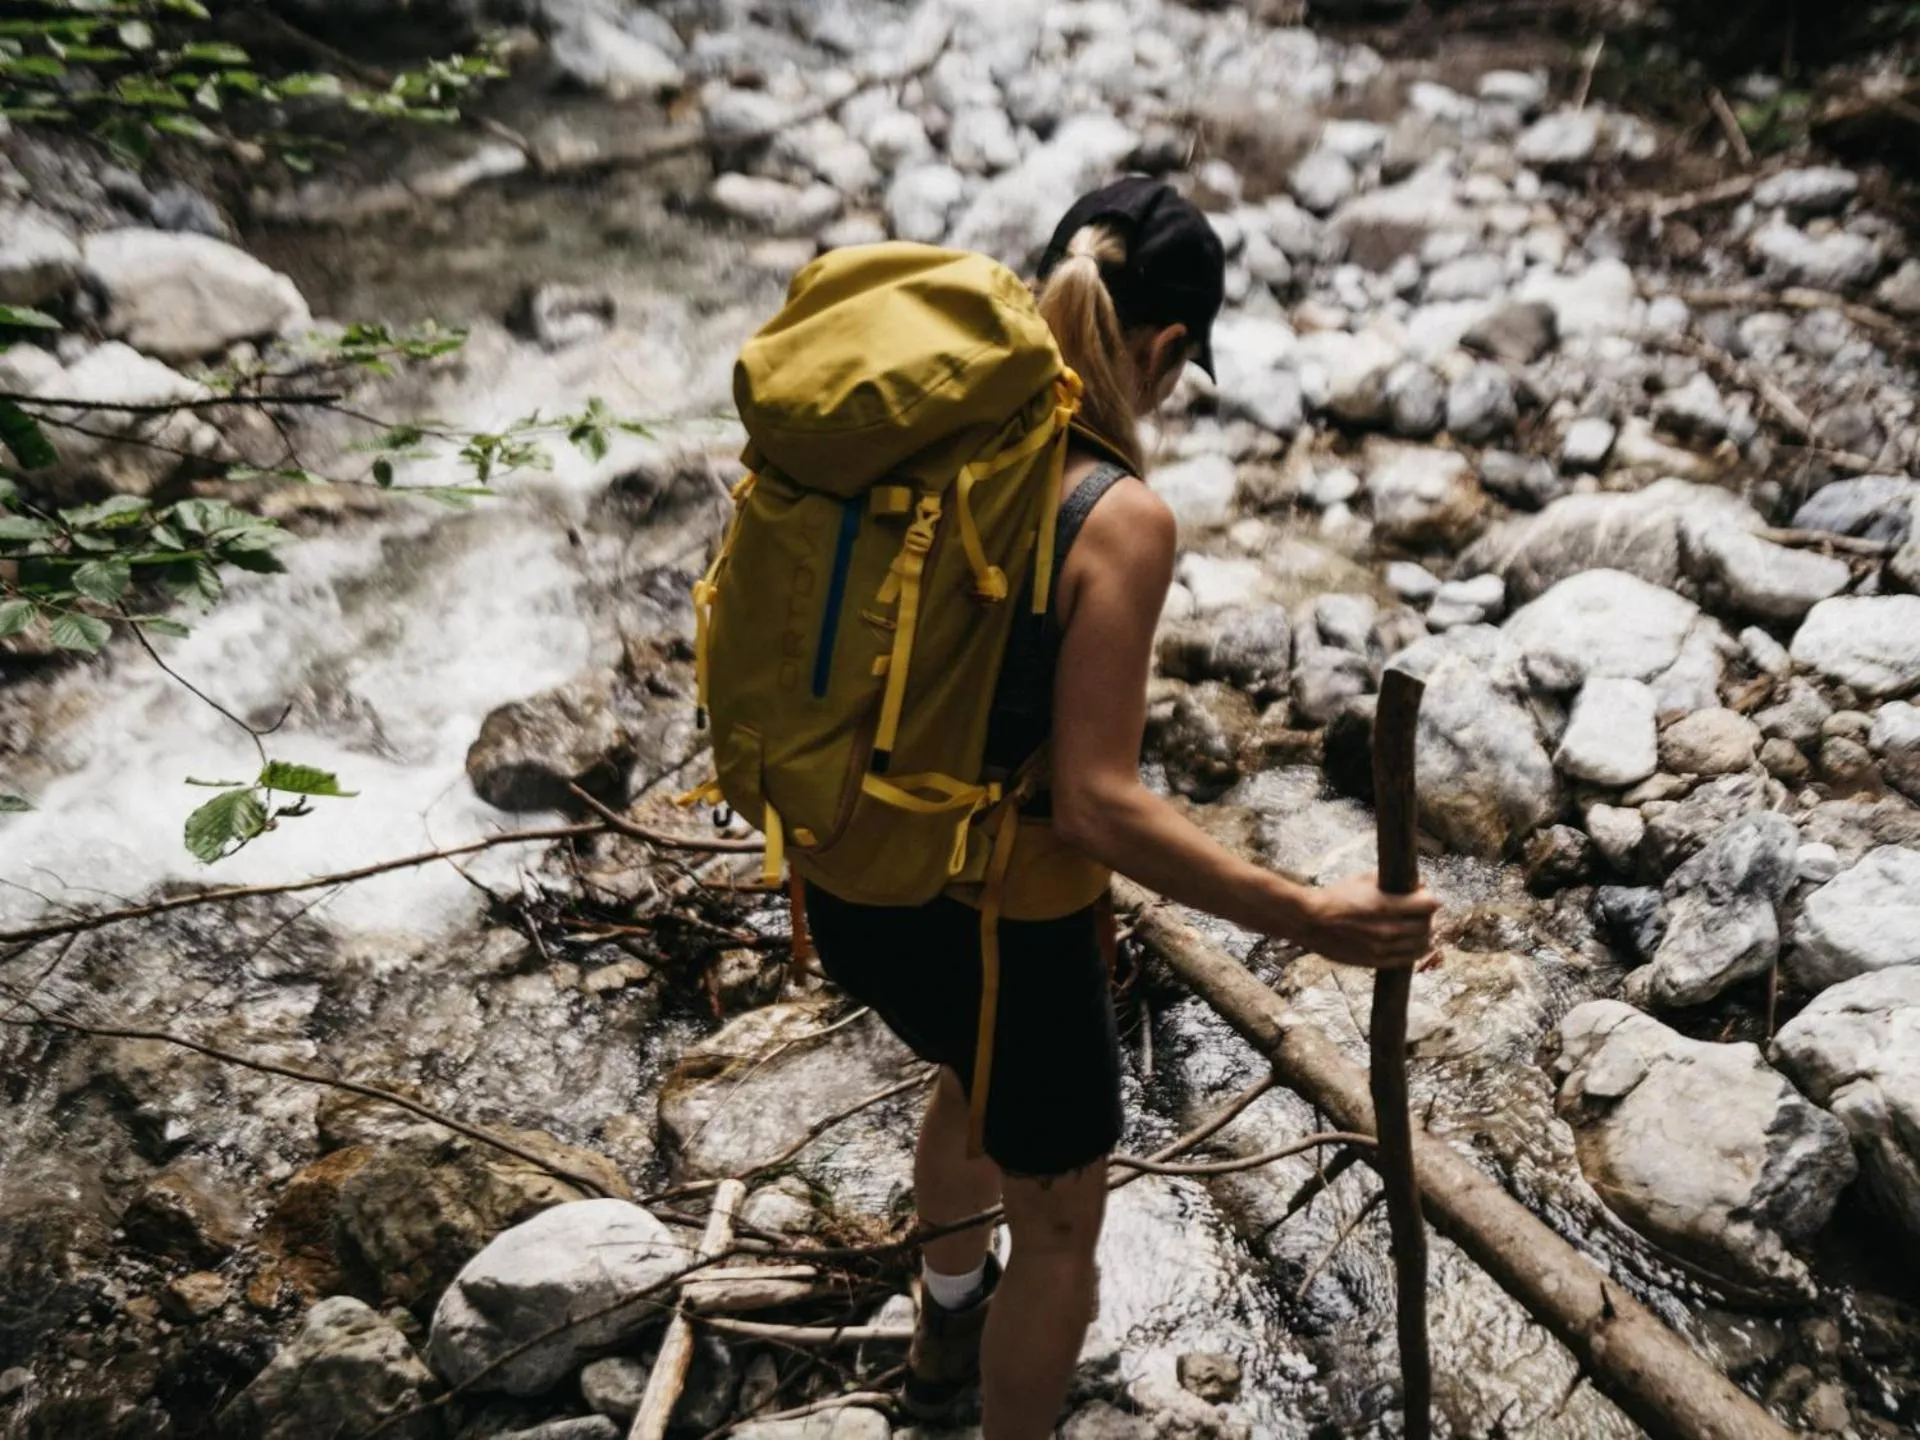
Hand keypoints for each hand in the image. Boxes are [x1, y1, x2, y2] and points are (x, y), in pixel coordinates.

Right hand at [1295, 871, 1438, 970]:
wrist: (1310, 921)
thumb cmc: (1335, 897)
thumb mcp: (1364, 880)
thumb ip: (1392, 882)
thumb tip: (1417, 884)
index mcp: (1386, 906)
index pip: (1428, 905)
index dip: (1431, 899)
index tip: (1428, 898)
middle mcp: (1388, 930)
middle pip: (1426, 925)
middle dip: (1428, 917)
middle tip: (1422, 912)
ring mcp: (1382, 948)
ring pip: (1421, 945)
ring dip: (1424, 935)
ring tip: (1419, 928)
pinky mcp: (1375, 961)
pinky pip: (1406, 960)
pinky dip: (1415, 952)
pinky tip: (1414, 944)